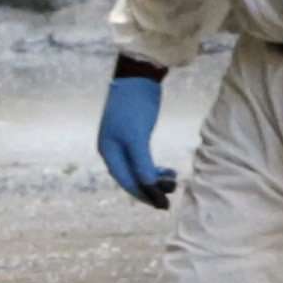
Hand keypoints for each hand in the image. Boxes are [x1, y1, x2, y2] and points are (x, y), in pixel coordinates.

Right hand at [96, 63, 175, 206]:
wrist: (137, 76)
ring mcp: (124, 142)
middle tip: (172, 195)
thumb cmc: (134, 106)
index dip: (144, 195)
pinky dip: (155, 167)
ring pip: (139, 169)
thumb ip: (142, 164)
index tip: (161, 205)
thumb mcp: (137, 137)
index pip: (126, 182)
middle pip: (132, 178)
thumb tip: (148, 188)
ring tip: (174, 181)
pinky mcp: (135, 135)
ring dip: (156, 177)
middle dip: (151, 188)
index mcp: (108, 153)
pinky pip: (143, 159)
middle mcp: (113, 151)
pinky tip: (168, 171)